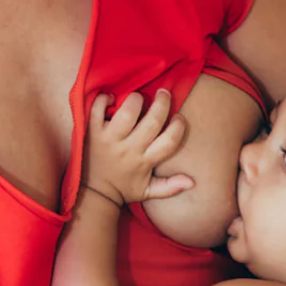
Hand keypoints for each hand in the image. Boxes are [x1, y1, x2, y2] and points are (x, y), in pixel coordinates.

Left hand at [83, 89, 193, 207]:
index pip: (169, 142)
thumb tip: (192, 182)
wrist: (93, 192)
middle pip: (152, 122)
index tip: (178, 118)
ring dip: (135, 100)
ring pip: (127, 113)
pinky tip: (110, 99)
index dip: (178, 127)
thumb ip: (170, 187)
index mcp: (144, 161)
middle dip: (162, 103)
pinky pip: (97, 110)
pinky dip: (103, 100)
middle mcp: (128, 149)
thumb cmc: (122, 189)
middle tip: (163, 93)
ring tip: (138, 97)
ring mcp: (109, 140)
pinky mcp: (92, 132)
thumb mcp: (147, 192)